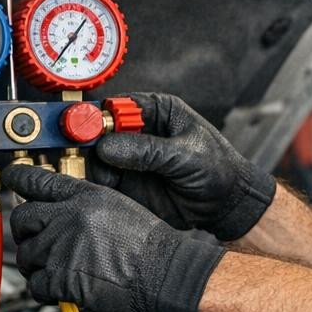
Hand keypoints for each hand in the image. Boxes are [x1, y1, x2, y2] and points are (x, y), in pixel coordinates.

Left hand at [3, 164, 222, 311]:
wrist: (167, 273)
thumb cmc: (151, 247)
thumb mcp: (119, 207)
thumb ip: (85, 205)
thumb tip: (59, 211)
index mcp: (84, 196)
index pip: (35, 180)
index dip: (17, 178)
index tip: (11, 178)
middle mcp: (68, 217)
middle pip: (21, 218)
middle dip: (25, 233)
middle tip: (37, 242)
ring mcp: (62, 247)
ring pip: (25, 255)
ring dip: (36, 266)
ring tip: (55, 271)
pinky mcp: (62, 278)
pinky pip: (35, 285)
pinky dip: (44, 291)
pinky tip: (61, 290)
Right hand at [89, 93, 274, 240]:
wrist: (226, 205)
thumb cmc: (217, 169)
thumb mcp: (186, 155)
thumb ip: (148, 151)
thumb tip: (108, 146)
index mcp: (156, 110)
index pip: (117, 106)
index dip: (97, 115)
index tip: (85, 128)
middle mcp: (138, 131)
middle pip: (98, 130)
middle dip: (87, 141)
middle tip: (86, 153)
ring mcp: (130, 157)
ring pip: (96, 157)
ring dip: (93, 166)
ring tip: (109, 177)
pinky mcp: (126, 182)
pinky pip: (102, 180)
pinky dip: (98, 184)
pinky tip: (109, 188)